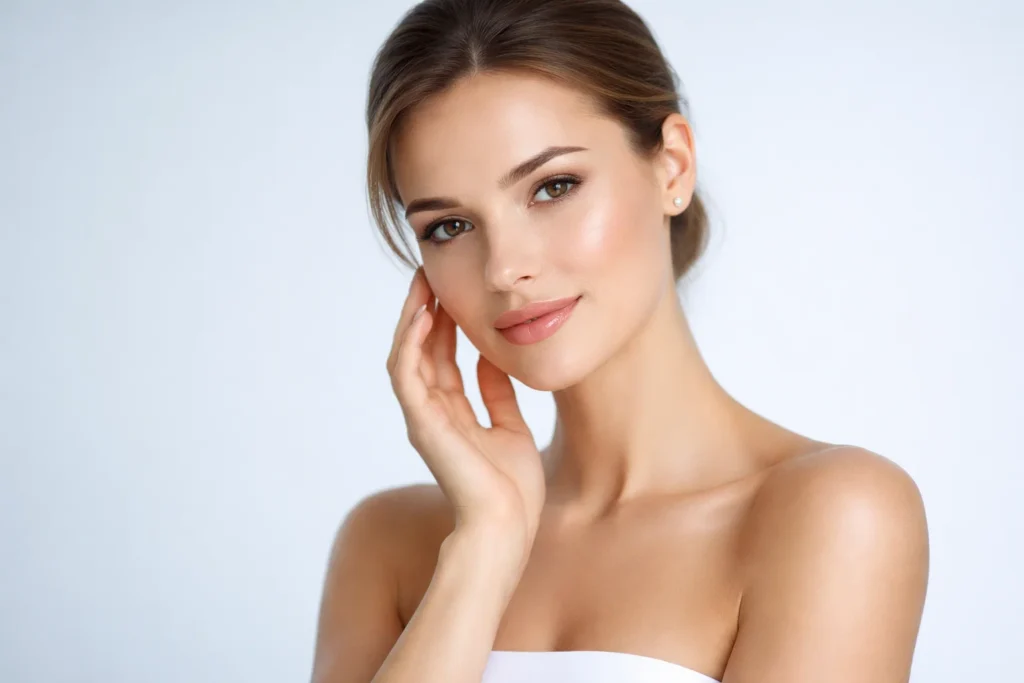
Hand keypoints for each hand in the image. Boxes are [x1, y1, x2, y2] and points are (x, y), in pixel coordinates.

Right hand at [387, 269, 545, 565]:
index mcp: (452, 414)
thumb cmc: (512, 490)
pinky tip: (424, 315)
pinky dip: (412, 343)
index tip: (452, 290)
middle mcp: (432, 412)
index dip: (445, 322)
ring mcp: (424, 418)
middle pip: (421, 349)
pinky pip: (408, 375)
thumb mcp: (511, 428)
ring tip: (422, 283)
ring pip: (408, 355)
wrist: (508, 527)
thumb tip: (494, 362)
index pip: (442, 357)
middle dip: (425, 310)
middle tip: (430, 273)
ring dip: (413, 317)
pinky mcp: (422, 424)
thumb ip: (498, 396)